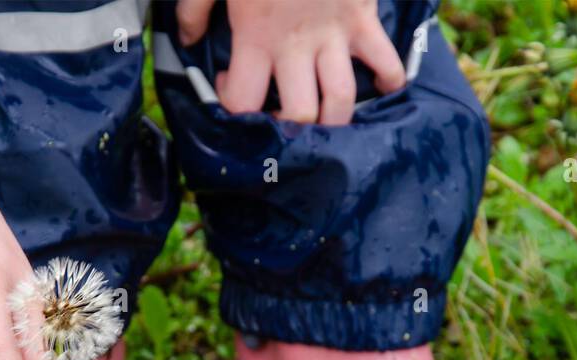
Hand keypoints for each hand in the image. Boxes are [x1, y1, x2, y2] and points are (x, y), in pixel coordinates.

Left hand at [177, 0, 406, 124]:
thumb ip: (194, 7)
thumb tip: (188, 40)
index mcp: (256, 37)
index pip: (244, 100)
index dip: (235, 110)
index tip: (230, 89)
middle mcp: (296, 47)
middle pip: (299, 114)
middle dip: (291, 131)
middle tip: (282, 121)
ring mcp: (334, 37)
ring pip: (340, 101)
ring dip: (334, 119)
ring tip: (324, 118)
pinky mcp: (363, 20)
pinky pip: (386, 61)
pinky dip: (388, 79)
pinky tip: (380, 84)